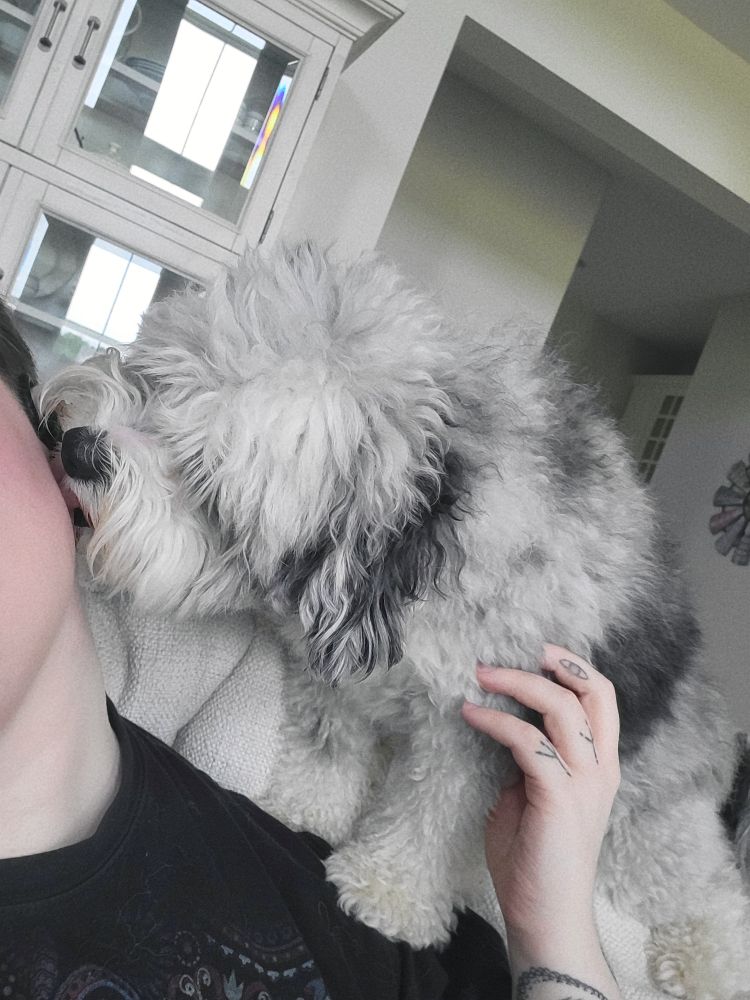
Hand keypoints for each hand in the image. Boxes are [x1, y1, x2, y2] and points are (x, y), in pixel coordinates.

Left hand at [461, 643, 620, 940]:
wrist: (545, 916)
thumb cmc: (533, 859)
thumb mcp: (532, 795)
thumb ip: (529, 761)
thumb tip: (503, 726)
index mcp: (599, 767)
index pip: (602, 700)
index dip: (576, 668)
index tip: (540, 650)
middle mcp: (599, 770)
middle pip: (594, 695)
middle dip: (558, 663)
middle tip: (519, 648)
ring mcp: (583, 784)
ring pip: (561, 709)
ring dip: (518, 683)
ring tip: (481, 673)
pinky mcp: (558, 798)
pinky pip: (527, 742)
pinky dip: (496, 721)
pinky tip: (470, 714)